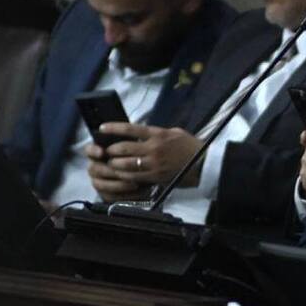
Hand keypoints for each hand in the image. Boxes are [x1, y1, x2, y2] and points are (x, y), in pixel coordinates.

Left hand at [85, 123, 203, 201]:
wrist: (203, 163)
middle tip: (106, 151)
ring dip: (115, 164)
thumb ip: (156, 133)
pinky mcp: (155, 177)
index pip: (131, 129)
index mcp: (158, 134)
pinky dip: (124, 176)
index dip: (113, 128)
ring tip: (111, 163)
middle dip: (111, 150)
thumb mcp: (174, 133)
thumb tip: (140, 132)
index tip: (102, 128)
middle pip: (124, 148)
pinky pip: (134, 177)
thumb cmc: (189, 146)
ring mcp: (154, 164)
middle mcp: (154, 148)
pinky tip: (121, 175)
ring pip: (126, 165)